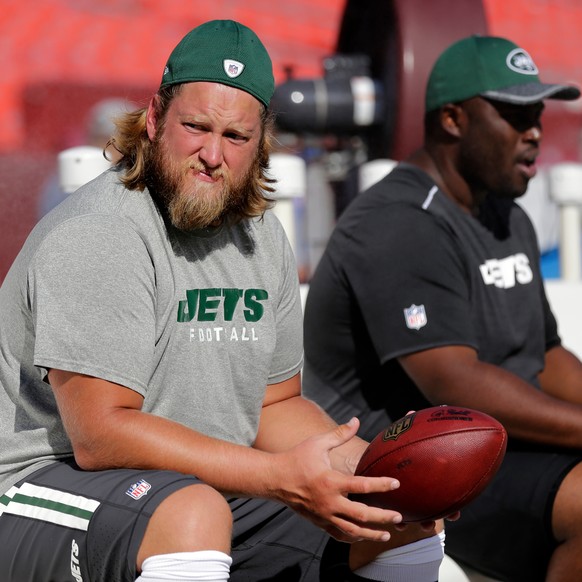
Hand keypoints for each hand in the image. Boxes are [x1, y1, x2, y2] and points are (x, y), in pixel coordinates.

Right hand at [270, 418, 402, 542]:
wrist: (275, 479)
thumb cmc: (297, 458)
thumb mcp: (318, 443)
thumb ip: (339, 434)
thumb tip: (356, 421)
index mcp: (330, 481)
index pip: (362, 485)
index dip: (381, 484)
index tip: (396, 483)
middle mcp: (329, 502)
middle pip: (362, 515)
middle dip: (383, 517)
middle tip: (400, 517)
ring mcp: (324, 515)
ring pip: (352, 530)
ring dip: (371, 533)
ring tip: (387, 534)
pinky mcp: (319, 522)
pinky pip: (338, 535)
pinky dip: (353, 538)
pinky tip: (363, 537)